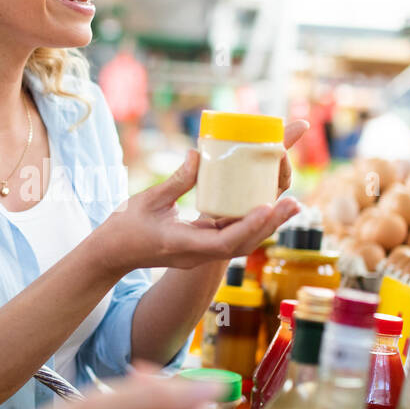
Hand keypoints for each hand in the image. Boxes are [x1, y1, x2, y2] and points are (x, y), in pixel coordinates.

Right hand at [92, 119, 310, 274]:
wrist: (113, 254)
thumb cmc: (124, 227)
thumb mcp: (148, 200)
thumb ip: (176, 180)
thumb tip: (199, 154)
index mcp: (183, 245)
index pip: (222, 244)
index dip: (248, 226)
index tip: (268, 207)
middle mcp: (197, 253)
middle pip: (242, 245)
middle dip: (271, 224)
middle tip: (296, 203)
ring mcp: (200, 252)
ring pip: (242, 243)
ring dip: (267, 225)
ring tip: (292, 204)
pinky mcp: (201, 245)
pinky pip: (232, 236)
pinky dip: (251, 223)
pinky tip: (266, 205)